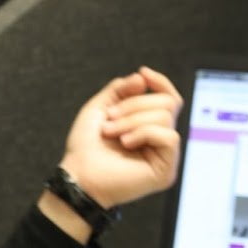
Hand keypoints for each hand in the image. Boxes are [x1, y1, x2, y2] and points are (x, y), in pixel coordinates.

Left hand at [59, 66, 182, 208]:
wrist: (78, 174)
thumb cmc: (86, 146)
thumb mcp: (100, 108)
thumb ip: (121, 89)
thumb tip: (143, 78)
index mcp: (149, 126)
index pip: (170, 98)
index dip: (161, 82)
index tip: (143, 73)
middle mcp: (160, 140)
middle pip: (167, 103)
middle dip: (134, 105)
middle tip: (110, 119)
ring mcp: (165, 156)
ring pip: (165, 117)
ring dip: (132, 120)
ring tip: (112, 132)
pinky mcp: (166, 171)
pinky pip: (169, 137)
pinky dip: (144, 133)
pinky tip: (126, 143)